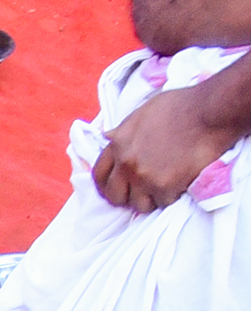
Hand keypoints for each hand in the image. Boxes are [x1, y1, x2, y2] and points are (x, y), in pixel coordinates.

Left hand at [93, 83, 245, 215]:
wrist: (212, 111)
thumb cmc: (182, 105)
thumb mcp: (143, 112)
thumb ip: (124, 130)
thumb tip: (108, 137)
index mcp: (118, 144)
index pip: (98, 174)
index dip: (105, 183)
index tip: (115, 187)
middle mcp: (126, 163)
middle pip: (115, 195)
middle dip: (126, 196)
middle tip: (141, 192)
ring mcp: (144, 177)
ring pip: (138, 204)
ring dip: (150, 199)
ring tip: (162, 189)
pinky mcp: (165, 187)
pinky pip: (162, 203)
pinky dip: (171, 197)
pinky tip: (179, 185)